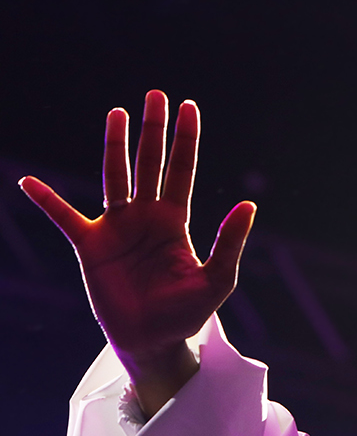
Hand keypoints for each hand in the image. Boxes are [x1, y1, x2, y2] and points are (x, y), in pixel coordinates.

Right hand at [19, 90, 254, 414]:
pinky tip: (29, 182)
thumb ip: (230, 242)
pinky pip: (64, 217)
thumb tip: (249, 205)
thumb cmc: (187, 312)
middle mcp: (146, 217)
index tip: (188, 106)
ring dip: (115, 146)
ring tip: (116, 113)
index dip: (185, 139)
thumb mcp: (217, 279)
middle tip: (155, 94)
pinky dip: (47, 200)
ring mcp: (116, 228)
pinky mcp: (90, 246)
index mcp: (175, 221)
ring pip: (115, 177)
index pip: (181, 170)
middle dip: (153, 130)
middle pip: (150, 163)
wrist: (153, 340)